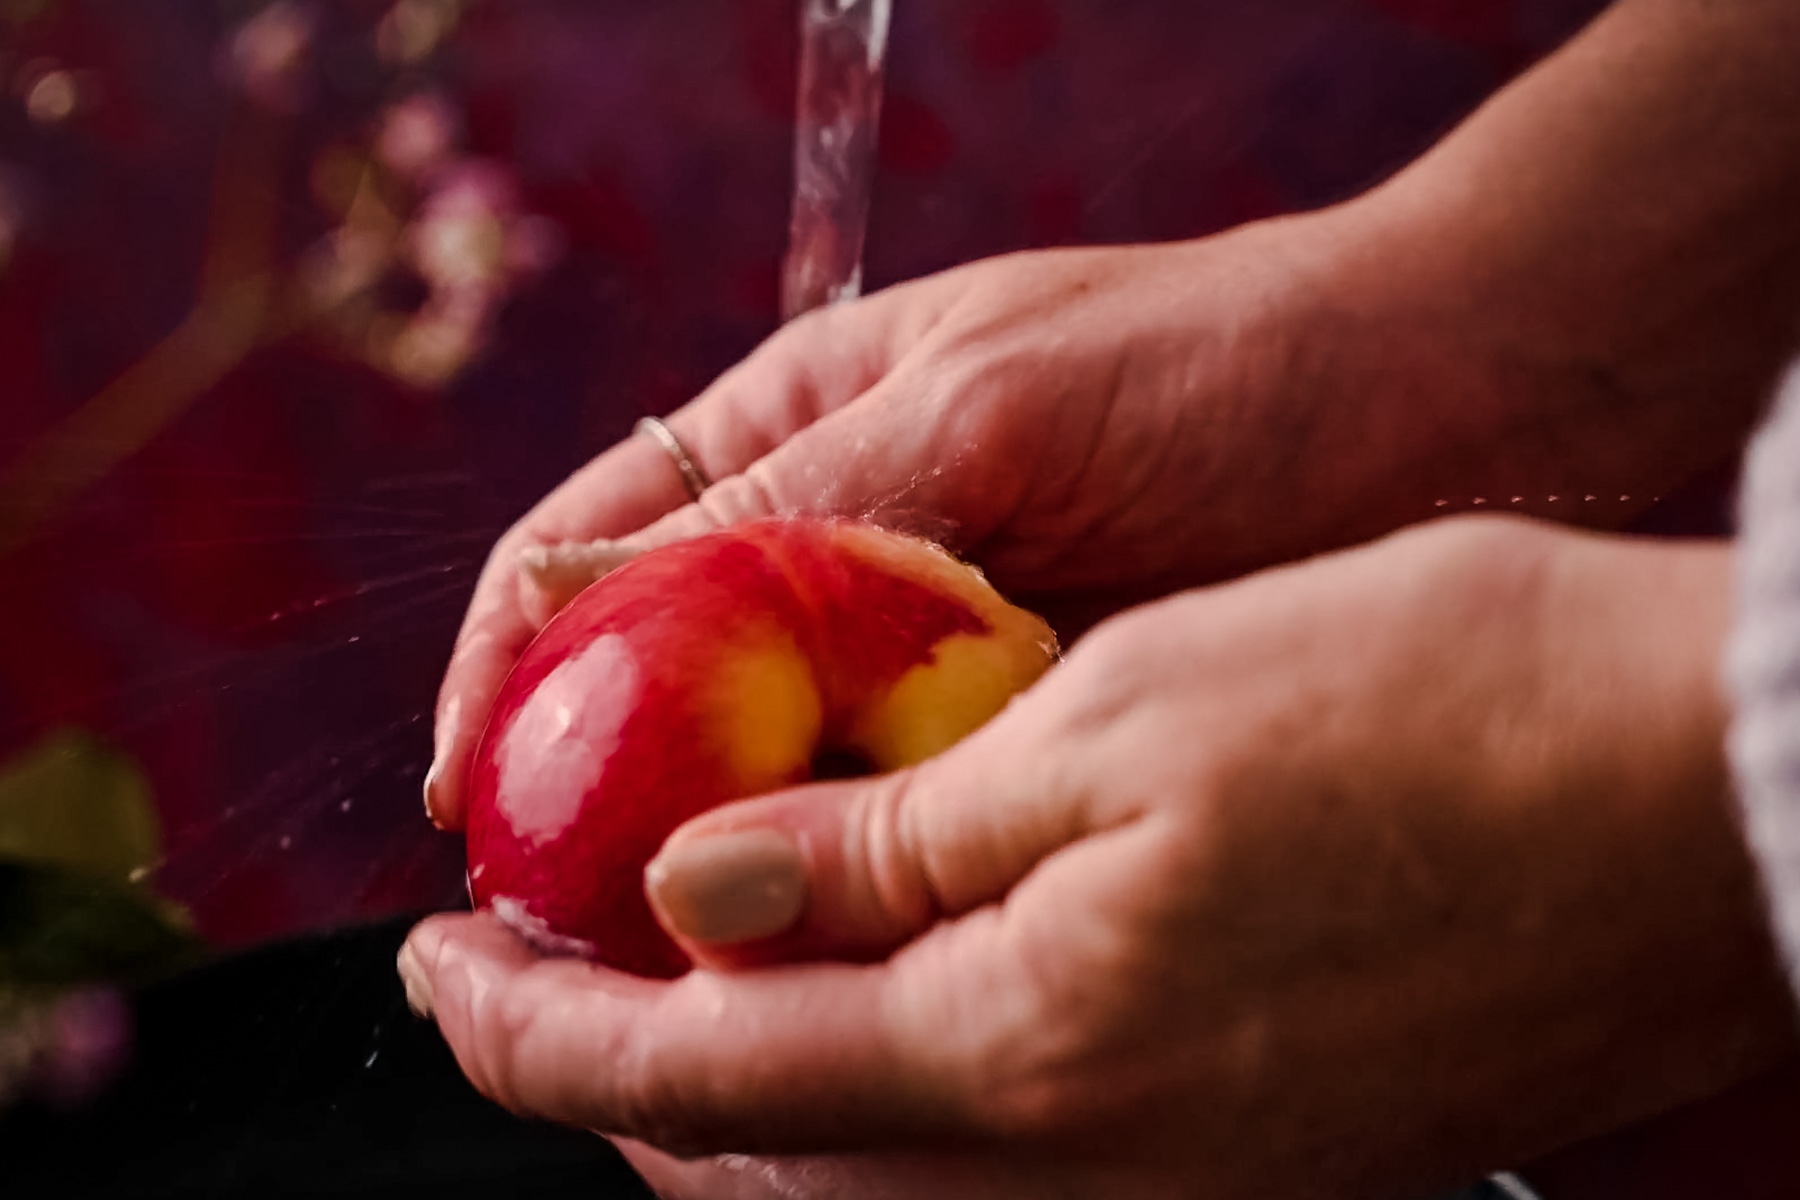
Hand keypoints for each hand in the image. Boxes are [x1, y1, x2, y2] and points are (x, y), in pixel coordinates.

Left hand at [401, 517, 1794, 1199]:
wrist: (1701, 790)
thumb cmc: (1431, 710)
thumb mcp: (1118, 722)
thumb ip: (885, 843)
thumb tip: (692, 885)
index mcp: (1024, 1048)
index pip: (684, 1078)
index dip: (523, 1033)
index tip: (433, 963)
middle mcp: (1084, 1158)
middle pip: (765, 1158)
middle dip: (607, 1069)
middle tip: (523, 964)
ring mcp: (1175, 1170)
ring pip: (870, 1167)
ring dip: (738, 1079)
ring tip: (661, 966)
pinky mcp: (1249, 1140)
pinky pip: (990, 1150)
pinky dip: (878, 1077)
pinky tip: (866, 982)